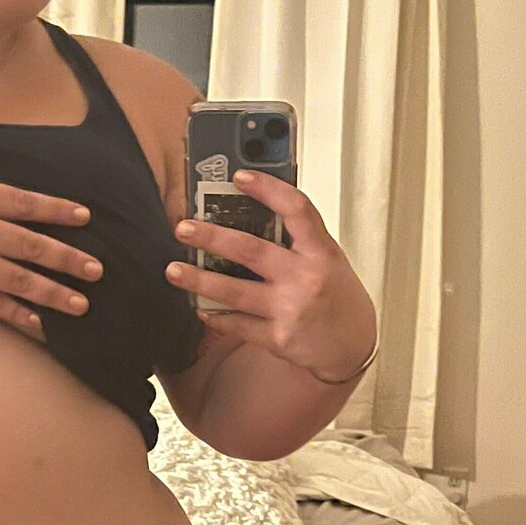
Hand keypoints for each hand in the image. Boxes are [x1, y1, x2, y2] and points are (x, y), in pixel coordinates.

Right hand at [0, 96, 102, 337]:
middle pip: (33, 246)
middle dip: (69, 258)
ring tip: (82, 303)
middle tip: (98, 270)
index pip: (26, 203)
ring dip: (54, 292)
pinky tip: (40, 325)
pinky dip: (18, 315)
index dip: (58, 210)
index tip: (85, 217)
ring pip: (21, 280)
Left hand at [165, 171, 377, 380]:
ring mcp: (290, 310)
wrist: (352, 347)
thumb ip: (297, 241)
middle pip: (251, 251)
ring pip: (234, 292)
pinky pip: (238, 325)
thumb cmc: (337, 297)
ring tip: (174, 270)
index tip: (239, 177)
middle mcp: (305, 277)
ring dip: (199, 280)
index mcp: (320, 251)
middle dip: (212, 238)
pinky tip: (200, 309)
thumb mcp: (328, 260)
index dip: (268, 189)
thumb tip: (251, 216)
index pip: (296, 210)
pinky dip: (216, 317)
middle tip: (183, 228)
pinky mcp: (278, 339)